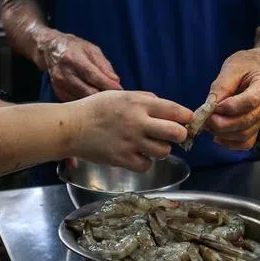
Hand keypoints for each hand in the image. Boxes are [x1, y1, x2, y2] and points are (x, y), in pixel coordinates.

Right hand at [37, 31, 121, 100]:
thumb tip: (116, 81)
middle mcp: (64, 72)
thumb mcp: (91, 49)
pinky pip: (75, 101)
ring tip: (107, 99)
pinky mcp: (57, 91)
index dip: (108, 85)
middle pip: (87, 91)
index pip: (93, 76)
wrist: (50, 48)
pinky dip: (86, 102)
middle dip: (104, 96)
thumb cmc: (75, 47)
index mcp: (73, 59)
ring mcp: (59, 84)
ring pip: (82, 99)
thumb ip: (104, 65)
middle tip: (116, 98)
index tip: (120, 90)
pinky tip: (93, 100)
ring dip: (96, 102)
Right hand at [68, 91, 189, 171]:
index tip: (188, 120)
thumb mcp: (120, 95)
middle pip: (176, 133)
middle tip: (174, 135)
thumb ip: (144, 99)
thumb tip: (163, 105)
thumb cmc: (95, 108)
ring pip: (164, 152)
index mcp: (139, 104)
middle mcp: (138, 122)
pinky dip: (145, 162)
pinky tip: (137, 155)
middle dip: (180, 135)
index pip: (175, 110)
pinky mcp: (122, 159)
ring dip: (161, 149)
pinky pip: (147, 165)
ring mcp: (131, 142)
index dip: (186, 117)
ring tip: (151, 145)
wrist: (71, 127)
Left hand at [204, 51, 259, 150]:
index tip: (213, 106)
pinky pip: (246, 142)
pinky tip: (217, 136)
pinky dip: (230, 143)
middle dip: (222, 123)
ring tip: (208, 124)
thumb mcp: (232, 67)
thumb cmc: (245, 65)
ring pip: (245, 134)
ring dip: (223, 133)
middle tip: (205, 119)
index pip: (251, 101)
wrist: (258, 69)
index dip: (230, 107)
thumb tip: (209, 107)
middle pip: (247, 121)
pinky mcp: (259, 126)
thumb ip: (221, 86)